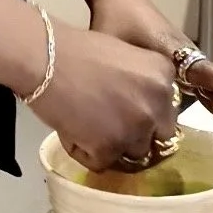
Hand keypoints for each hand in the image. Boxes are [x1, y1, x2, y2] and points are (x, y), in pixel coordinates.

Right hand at [31, 24, 178, 172]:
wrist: (45, 58)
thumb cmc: (76, 49)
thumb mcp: (125, 54)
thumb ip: (142, 80)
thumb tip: (141, 104)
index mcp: (163, 76)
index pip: (168, 109)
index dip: (147, 112)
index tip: (127, 108)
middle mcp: (157, 104)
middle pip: (158, 135)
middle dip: (137, 132)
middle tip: (109, 123)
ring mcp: (135, 129)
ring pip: (133, 153)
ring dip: (114, 145)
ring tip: (87, 128)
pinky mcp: (109, 149)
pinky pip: (102, 163)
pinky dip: (87, 153)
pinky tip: (72, 133)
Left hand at [88, 0, 212, 160]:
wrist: (122, 0)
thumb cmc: (116, 21)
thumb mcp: (116, 44)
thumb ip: (119, 71)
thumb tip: (117, 110)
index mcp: (175, 52)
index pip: (208, 71)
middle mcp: (190, 59)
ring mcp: (192, 66)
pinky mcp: (188, 71)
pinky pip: (212, 95)